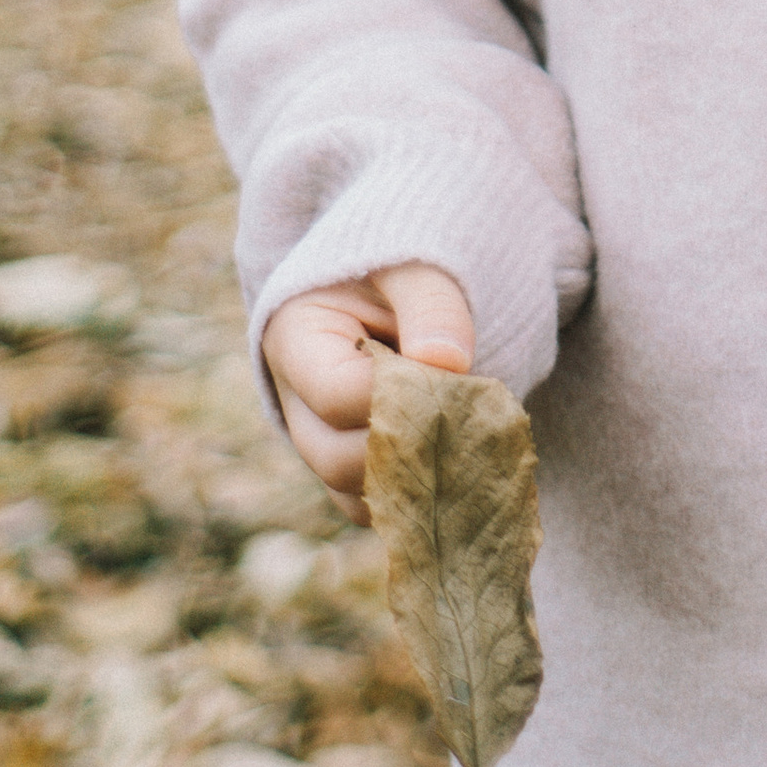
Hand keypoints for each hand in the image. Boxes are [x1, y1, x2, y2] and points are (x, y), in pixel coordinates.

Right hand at [261, 261, 474, 519]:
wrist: (403, 281)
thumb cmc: (407, 261)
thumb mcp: (416, 261)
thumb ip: (432, 303)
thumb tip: (447, 363)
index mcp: (294, 338)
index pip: (337, 393)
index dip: (400, 396)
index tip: (456, 376)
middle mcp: (294, 401)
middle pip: (338, 459)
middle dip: (410, 444)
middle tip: (471, 415)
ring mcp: (320, 441)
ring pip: (359, 494)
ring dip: (418, 476)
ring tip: (469, 435)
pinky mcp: (352, 466)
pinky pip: (381, 505)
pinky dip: (420, 494)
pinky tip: (463, 459)